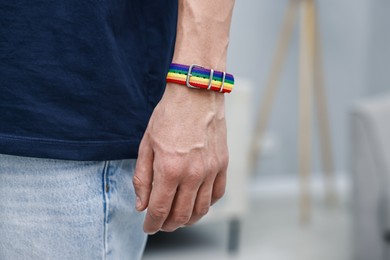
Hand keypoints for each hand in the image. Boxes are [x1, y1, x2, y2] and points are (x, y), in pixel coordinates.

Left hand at [133, 83, 228, 233]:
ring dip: (188, 219)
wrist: (196, 94)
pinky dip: (206, 204)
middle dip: (168, 225)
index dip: (152, 224)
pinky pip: (218, 194)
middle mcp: (193, 174)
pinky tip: (197, 201)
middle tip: (161, 223)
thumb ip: (142, 178)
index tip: (148, 226)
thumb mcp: (146, 145)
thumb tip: (142, 204)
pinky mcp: (222, 164)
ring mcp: (211, 170)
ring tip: (178, 217)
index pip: (159, 210)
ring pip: (201, 210)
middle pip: (182, 215)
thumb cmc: (169, 115)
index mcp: (169, 169)